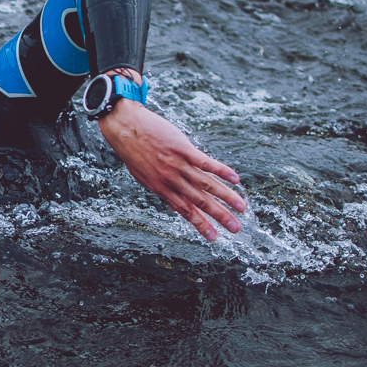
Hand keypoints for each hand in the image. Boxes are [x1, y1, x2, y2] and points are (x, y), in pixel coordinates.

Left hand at [97, 98, 244, 240]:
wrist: (125, 128)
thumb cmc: (133, 151)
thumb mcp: (143, 176)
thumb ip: (161, 188)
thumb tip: (173, 200)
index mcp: (162, 189)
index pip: (186, 211)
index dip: (201, 225)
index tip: (214, 238)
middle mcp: (172, 181)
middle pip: (200, 202)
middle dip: (220, 216)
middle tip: (236, 229)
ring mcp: (178, 165)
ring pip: (207, 185)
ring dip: (227, 197)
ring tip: (242, 207)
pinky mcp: (183, 149)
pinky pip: (206, 163)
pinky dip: (222, 171)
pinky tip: (235, 179)